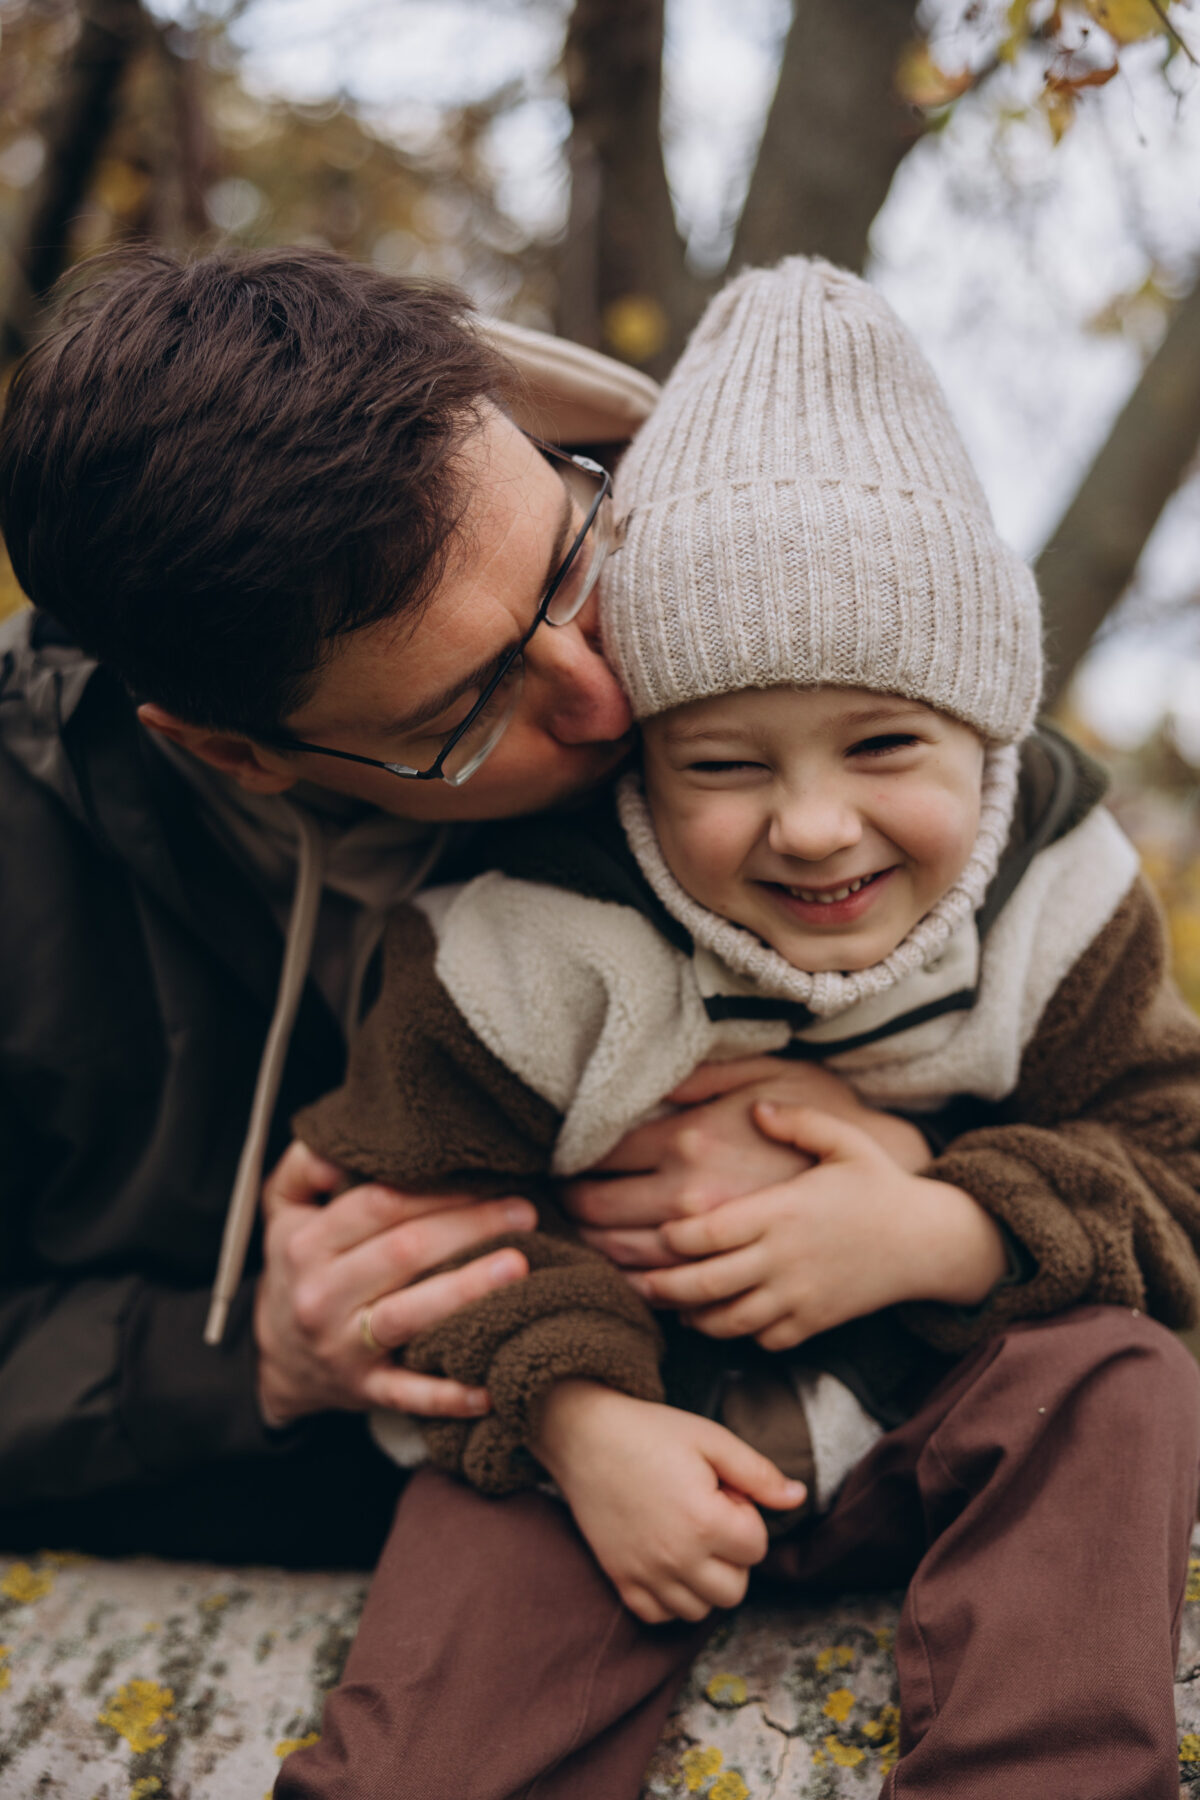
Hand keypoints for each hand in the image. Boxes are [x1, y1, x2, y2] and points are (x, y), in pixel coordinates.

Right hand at [254, 1141, 536, 1427]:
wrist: (277, 1355)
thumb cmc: (299, 1266)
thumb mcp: (283, 1208)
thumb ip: (305, 1163)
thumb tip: (341, 1148)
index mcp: (307, 1243)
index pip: (378, 1204)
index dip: (436, 1189)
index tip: (487, 1175)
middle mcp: (322, 1295)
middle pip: (404, 1252)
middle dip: (469, 1228)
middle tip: (525, 1211)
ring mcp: (344, 1347)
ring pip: (410, 1316)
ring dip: (467, 1291)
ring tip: (518, 1267)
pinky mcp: (366, 1390)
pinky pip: (409, 1394)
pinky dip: (448, 1395)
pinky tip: (489, 1386)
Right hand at [533, 1381, 805, 1623]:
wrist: (584, 1435)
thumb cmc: (650, 1432)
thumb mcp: (711, 1439)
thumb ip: (759, 1473)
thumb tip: (799, 1497)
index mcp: (704, 1521)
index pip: (757, 1547)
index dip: (746, 1515)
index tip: (722, 1492)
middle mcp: (676, 1558)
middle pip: (735, 1589)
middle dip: (733, 1556)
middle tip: (709, 1516)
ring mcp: (646, 1574)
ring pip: (701, 1610)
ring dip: (705, 1580)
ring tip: (689, 1537)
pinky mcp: (620, 1580)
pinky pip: (660, 1616)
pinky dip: (671, 1598)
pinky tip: (668, 1561)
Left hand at [628, 1105, 1008, 1350]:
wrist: (928, 1241)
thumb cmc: (879, 1184)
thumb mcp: (844, 1140)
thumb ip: (797, 1119)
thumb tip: (757, 1108)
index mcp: (781, 1211)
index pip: (704, 1232)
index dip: (671, 1236)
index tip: (656, 1228)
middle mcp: (783, 1259)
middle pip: (703, 1282)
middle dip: (661, 1284)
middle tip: (634, 1277)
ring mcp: (798, 1298)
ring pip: (726, 1320)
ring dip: (690, 1315)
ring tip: (667, 1302)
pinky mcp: (812, 1325)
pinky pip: (760, 1339)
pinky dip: (734, 1333)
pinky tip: (719, 1317)